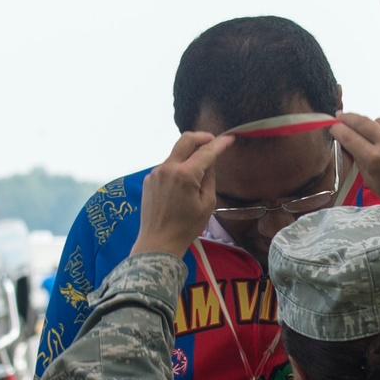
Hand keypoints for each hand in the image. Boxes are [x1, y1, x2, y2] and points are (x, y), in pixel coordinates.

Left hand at [131, 131, 234, 258]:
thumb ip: (209, 179)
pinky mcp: (149, 179)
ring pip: (175, 154)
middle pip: (186, 140)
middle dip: (202, 136)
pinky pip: (167, 168)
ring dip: (188, 156)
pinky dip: (177, 169)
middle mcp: (168, 167)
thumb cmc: (186, 228)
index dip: (220, 144)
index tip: (230, 138)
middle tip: (213, 140)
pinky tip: (181, 186)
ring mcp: (156, 172)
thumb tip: (209, 163)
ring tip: (198, 169)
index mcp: (185, 174)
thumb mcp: (207, 205)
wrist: (158, 242)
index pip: (206, 152)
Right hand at [330, 114, 379, 227]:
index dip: (338, 130)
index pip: (349, 136)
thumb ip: (360, 161)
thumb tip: (349, 145)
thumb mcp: (372, 183)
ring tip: (368, 134)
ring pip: (379, 121)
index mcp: (374, 160)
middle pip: (361, 121)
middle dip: (348, 118)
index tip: (332, 126)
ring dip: (370, 125)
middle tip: (340, 117)